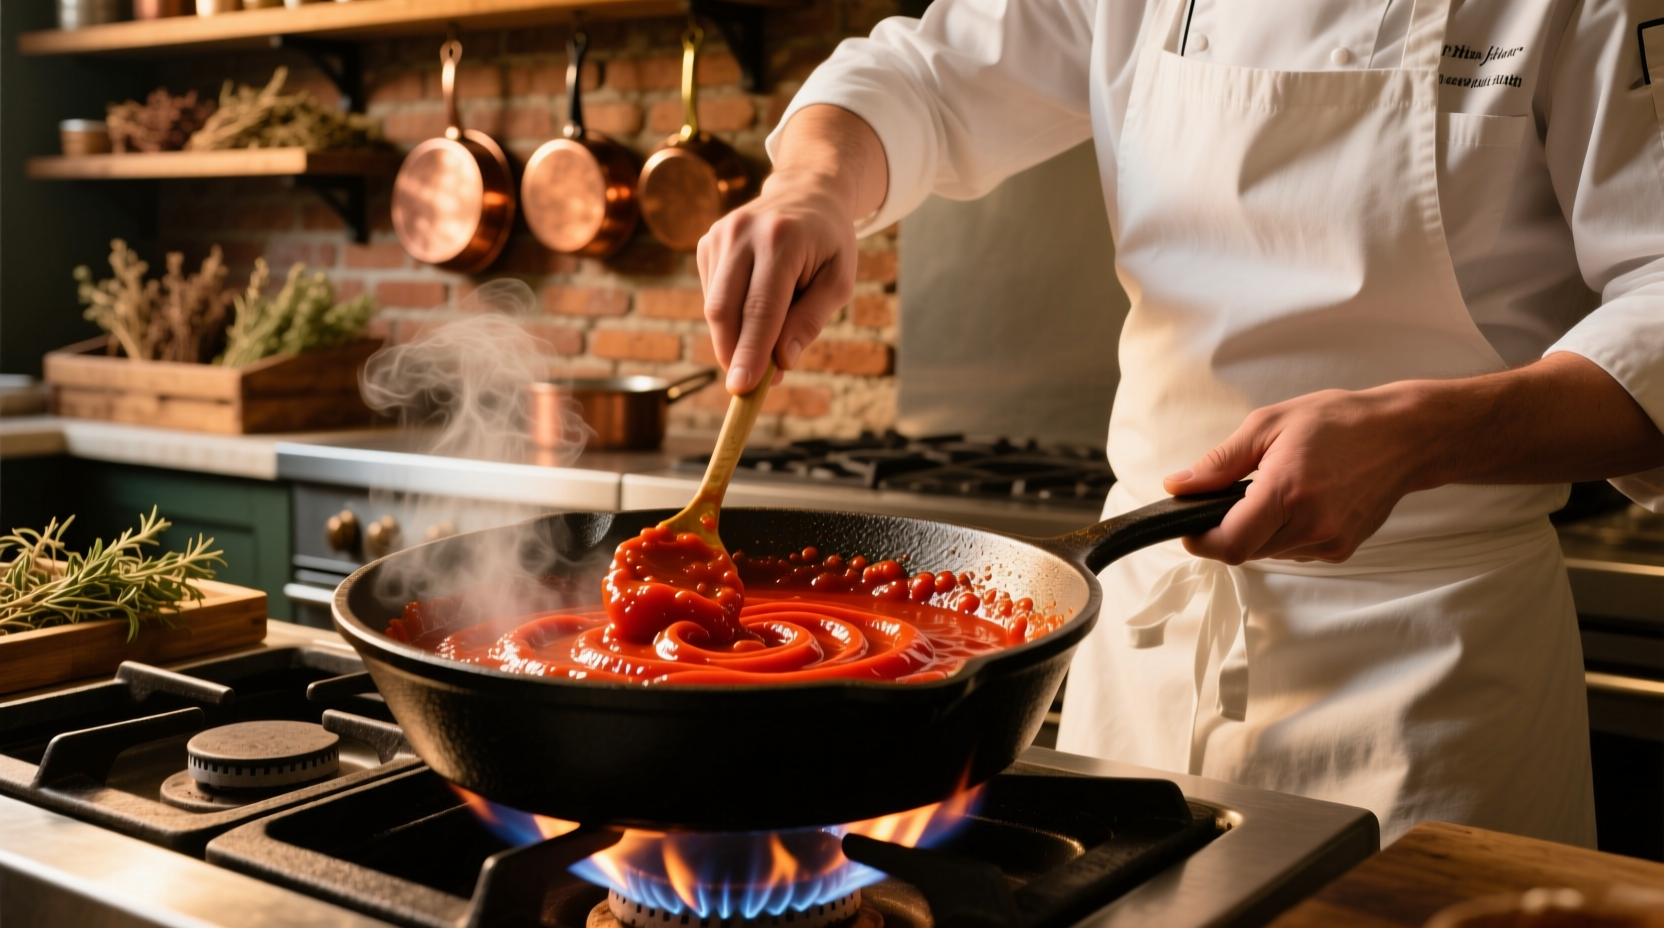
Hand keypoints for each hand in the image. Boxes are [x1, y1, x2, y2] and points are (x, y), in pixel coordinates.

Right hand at [697, 176, 855, 393]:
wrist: (806, 192)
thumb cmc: (829, 243)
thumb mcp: (839, 281)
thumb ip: (810, 320)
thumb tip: (781, 361)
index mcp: (782, 240)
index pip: (760, 308)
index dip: (750, 352)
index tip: (742, 388)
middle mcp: (743, 233)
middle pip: (725, 309)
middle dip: (733, 353)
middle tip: (748, 387)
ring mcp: (719, 234)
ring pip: (714, 306)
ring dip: (734, 337)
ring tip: (765, 341)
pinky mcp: (707, 242)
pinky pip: (712, 295)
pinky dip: (731, 316)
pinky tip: (755, 306)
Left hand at [1161, 388, 1428, 563]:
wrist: (1403, 436)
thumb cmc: (1338, 422)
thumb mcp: (1268, 426)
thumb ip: (1218, 463)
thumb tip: (1178, 486)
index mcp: (1288, 493)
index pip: (1229, 545)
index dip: (1200, 541)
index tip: (1189, 525)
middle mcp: (1312, 526)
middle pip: (1244, 551)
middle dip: (1227, 529)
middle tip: (1235, 493)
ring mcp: (1330, 542)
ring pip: (1268, 553)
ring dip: (1257, 531)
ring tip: (1276, 489)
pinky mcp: (1342, 549)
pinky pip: (1293, 551)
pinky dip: (1283, 533)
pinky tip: (1299, 501)